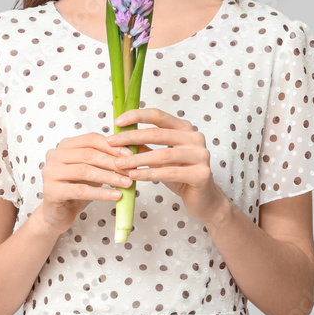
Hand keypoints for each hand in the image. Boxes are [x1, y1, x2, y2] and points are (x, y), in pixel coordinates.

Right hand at [37, 133, 135, 236]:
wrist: (58, 214)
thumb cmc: (77, 188)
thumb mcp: (94, 171)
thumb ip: (110, 160)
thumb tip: (139, 151)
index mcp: (65, 145)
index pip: (91, 139)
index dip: (112, 146)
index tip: (130, 154)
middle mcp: (55, 155)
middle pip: (89, 155)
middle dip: (113, 162)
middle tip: (131, 170)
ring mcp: (50, 172)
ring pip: (85, 171)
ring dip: (109, 177)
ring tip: (127, 183)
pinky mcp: (51, 191)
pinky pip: (81, 190)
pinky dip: (101, 193)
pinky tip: (116, 195)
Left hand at [106, 107, 227, 224]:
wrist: (203, 198)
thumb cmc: (180, 175)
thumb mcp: (160, 158)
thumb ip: (144, 146)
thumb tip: (119, 137)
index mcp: (185, 128)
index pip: (158, 116)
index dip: (136, 116)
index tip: (117, 121)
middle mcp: (195, 138)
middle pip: (157, 134)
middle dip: (130, 138)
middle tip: (111, 142)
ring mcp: (201, 155)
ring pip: (162, 155)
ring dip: (137, 159)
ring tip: (119, 163)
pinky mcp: (202, 174)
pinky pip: (169, 173)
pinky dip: (149, 174)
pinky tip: (133, 176)